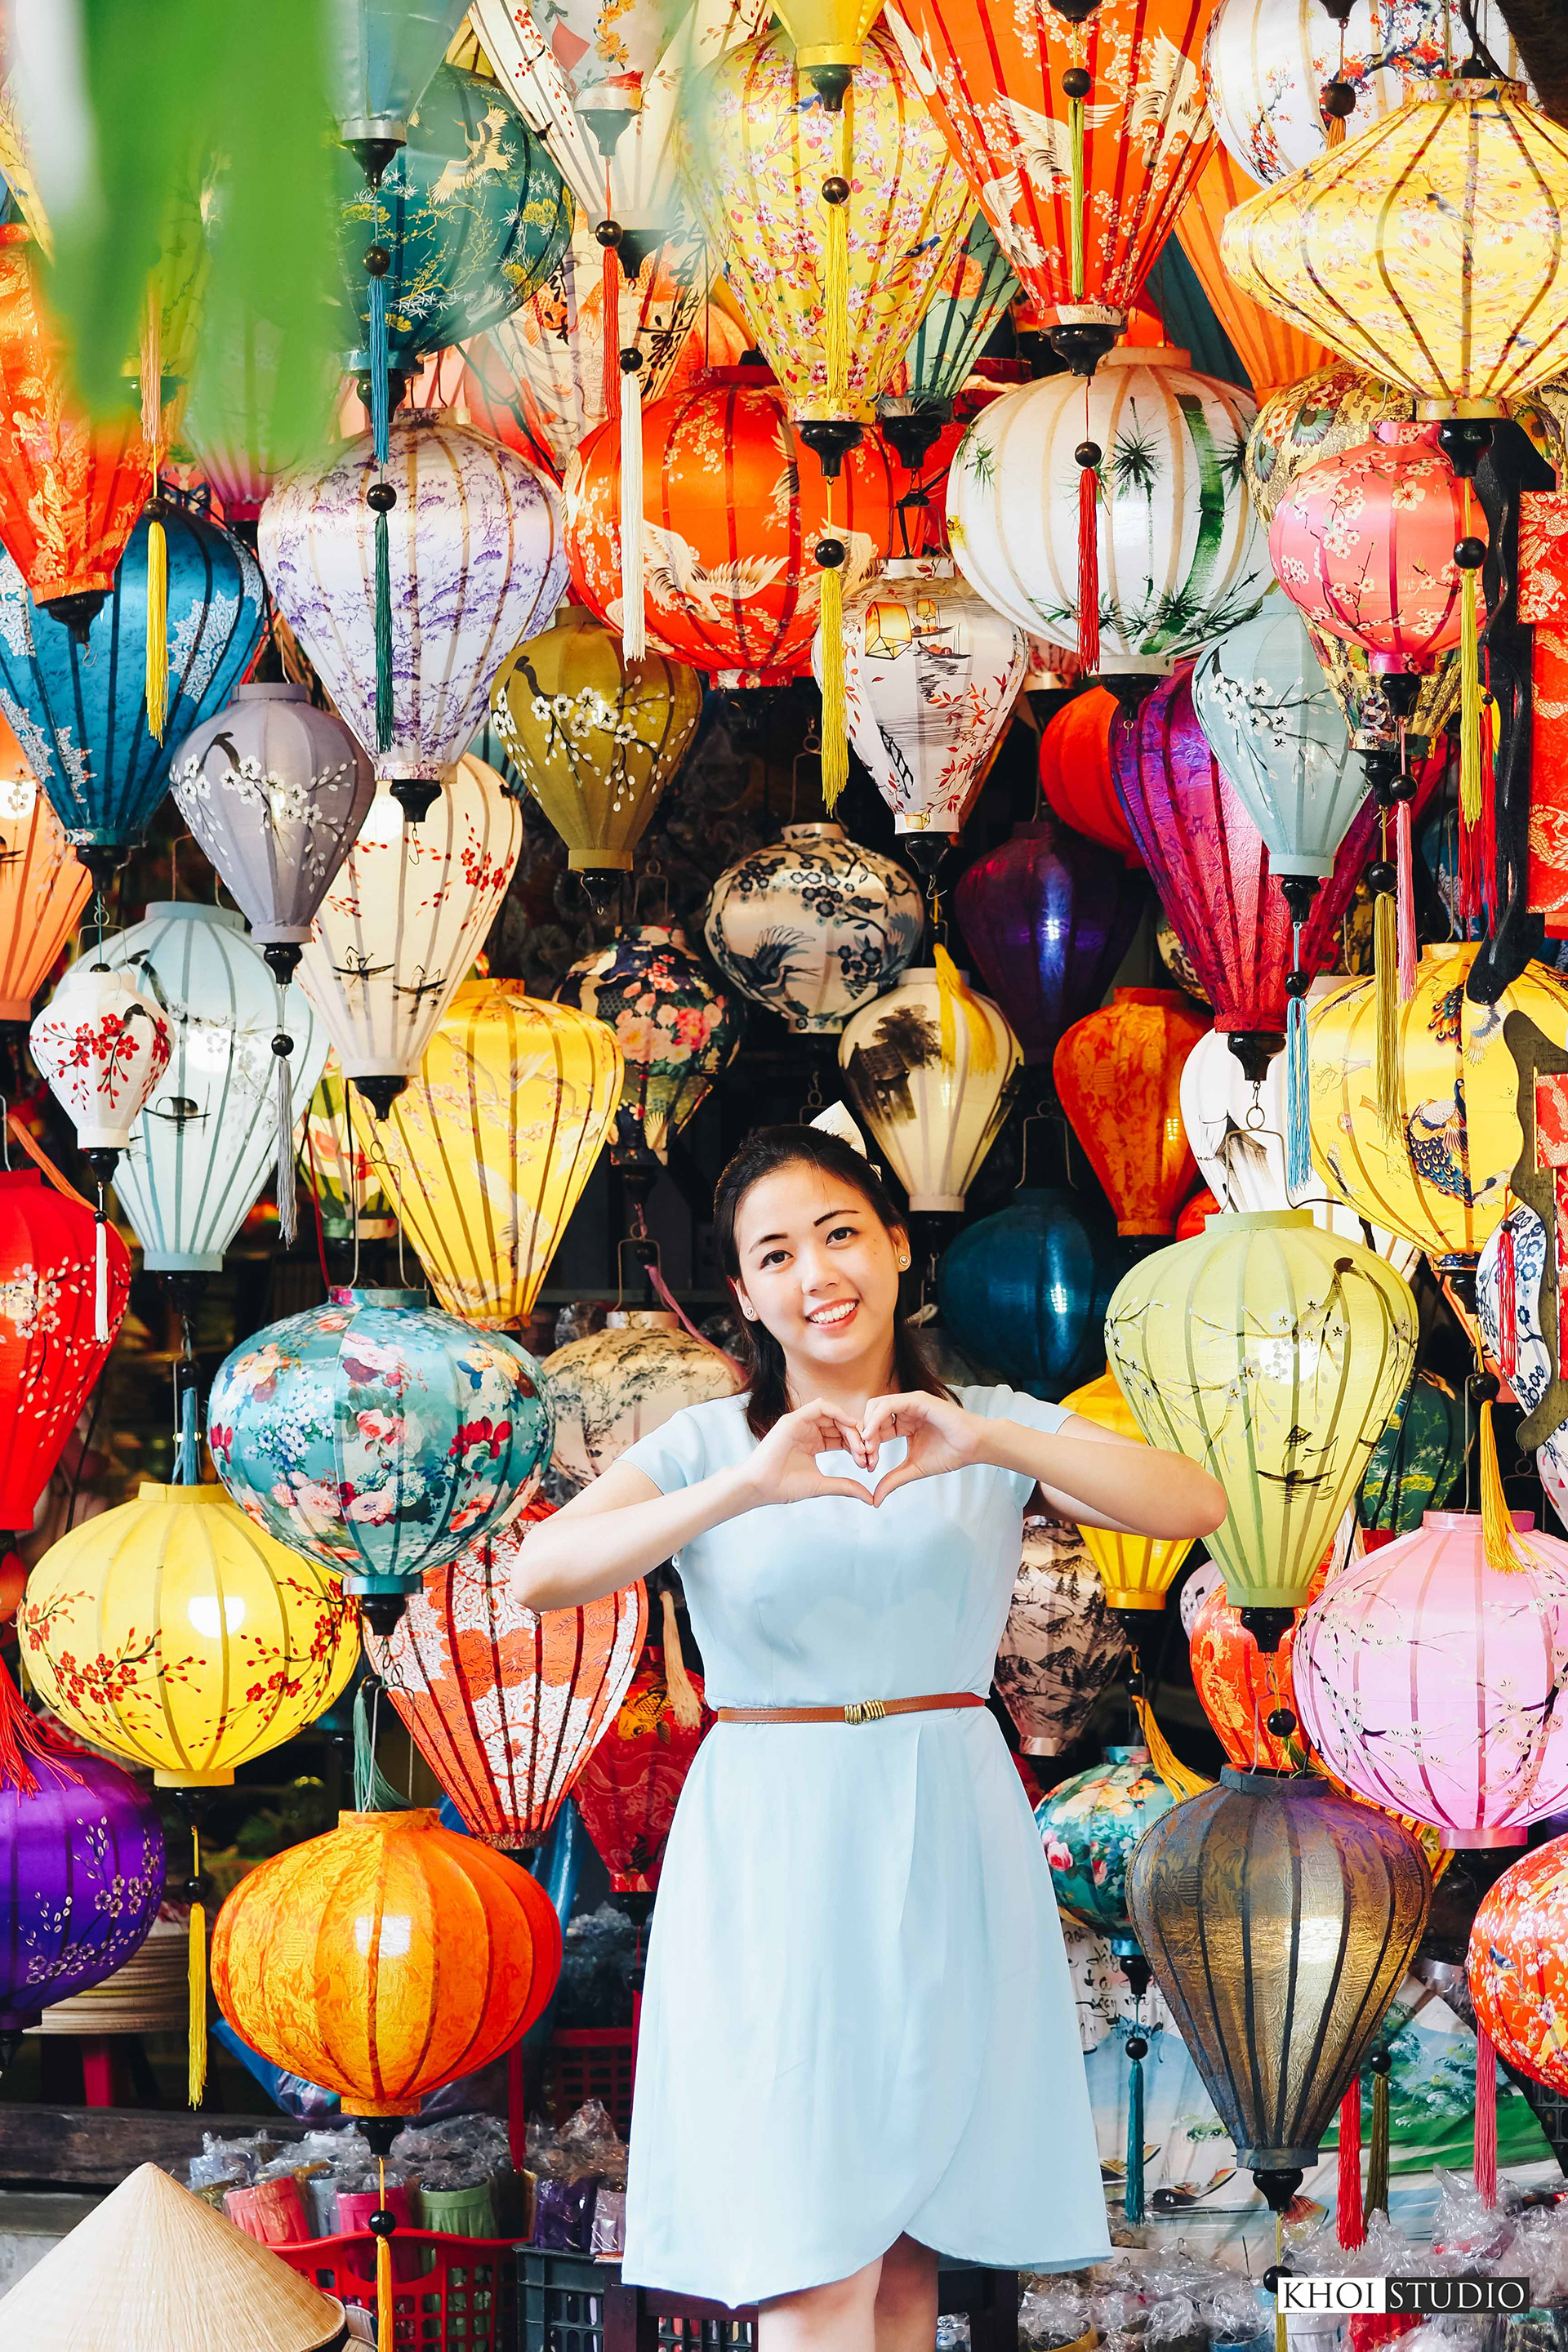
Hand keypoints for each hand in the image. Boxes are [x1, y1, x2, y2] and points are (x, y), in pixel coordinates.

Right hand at [738, 1400, 877, 1508]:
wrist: (760, 1487)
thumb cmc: (785, 1487)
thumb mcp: (822, 1485)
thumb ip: (846, 1486)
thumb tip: (870, 1498)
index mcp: (813, 1443)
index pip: (842, 1437)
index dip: (857, 1446)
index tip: (867, 1462)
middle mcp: (808, 1430)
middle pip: (841, 1425)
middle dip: (857, 1437)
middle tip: (866, 1453)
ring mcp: (800, 1423)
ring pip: (834, 1415)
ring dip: (850, 1426)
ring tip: (859, 1443)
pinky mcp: (794, 1419)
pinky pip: (820, 1406)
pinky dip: (838, 1412)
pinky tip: (849, 1424)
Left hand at [855, 1392, 985, 1504]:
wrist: (973, 1447)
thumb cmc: (950, 1454)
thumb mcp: (913, 1469)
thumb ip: (893, 1480)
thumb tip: (875, 1500)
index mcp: (903, 1423)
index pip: (875, 1429)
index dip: (867, 1446)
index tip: (867, 1466)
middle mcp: (904, 1410)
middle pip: (870, 1415)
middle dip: (863, 1436)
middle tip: (864, 1456)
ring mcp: (910, 1403)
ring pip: (876, 1406)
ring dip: (867, 1427)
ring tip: (869, 1447)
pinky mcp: (917, 1400)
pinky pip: (889, 1404)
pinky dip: (877, 1419)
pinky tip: (873, 1436)